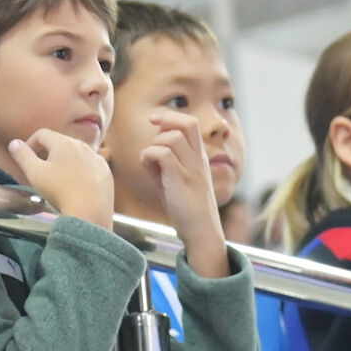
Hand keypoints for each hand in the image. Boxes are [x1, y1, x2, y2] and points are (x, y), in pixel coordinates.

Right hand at [9, 129, 113, 229]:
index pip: (41, 134)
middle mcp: (82, 146)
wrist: (90, 212)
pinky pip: (89, 165)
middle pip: (59, 142)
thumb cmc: (60, 192)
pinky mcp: (105, 172)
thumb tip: (14, 143)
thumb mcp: (35, 173)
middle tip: (38, 169)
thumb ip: (22, 156)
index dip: (30, 144)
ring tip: (57, 178)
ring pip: (75, 153)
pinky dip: (80, 170)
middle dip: (46, 152)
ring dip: (64, 161)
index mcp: (64, 143)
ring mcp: (96, 158)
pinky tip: (75, 185)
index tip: (25, 158)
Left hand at [141, 111, 228, 277]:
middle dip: (165, 121)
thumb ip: (167, 164)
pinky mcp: (181, 181)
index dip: (170, 117)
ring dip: (154, 146)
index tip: (154, 121)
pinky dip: (150, 157)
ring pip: (171, 138)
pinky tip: (149, 170)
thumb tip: (149, 151)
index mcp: (199, 158)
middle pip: (187, 123)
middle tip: (153, 135)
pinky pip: (163, 155)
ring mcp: (191, 170)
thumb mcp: (178, 181)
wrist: (202, 233)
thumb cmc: (187, 210)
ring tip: (151, 164)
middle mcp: (198, 160)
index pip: (190, 123)